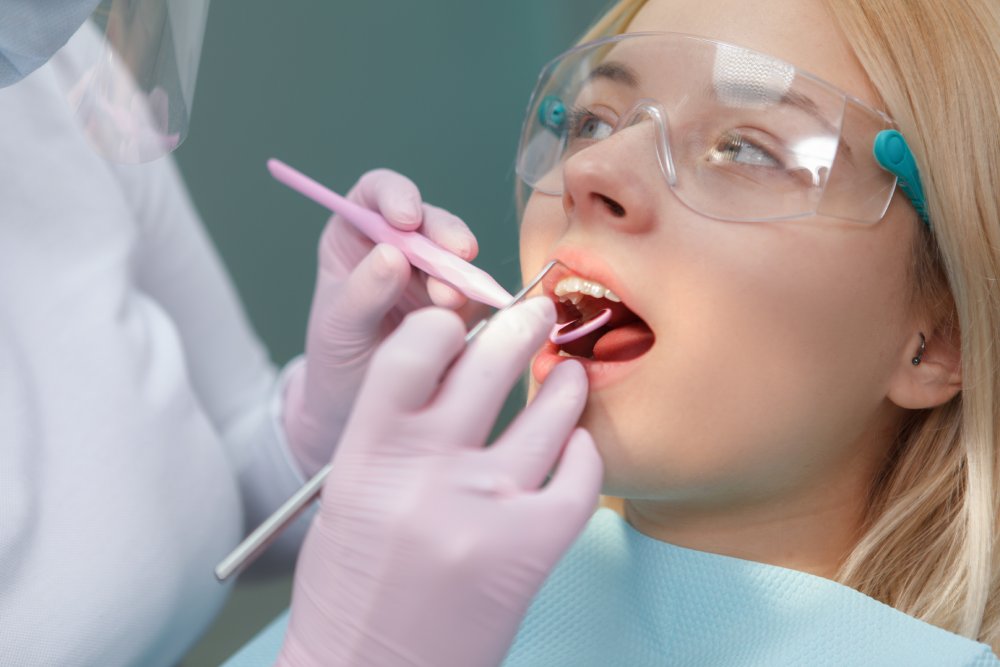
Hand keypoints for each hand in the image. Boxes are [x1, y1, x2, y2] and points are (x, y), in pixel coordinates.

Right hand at [277, 299, 603, 666]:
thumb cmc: (353, 587)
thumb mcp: (351, 493)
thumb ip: (396, 429)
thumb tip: (457, 364)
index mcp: (369, 455)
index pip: (414, 349)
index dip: (444, 325)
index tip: (463, 322)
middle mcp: (428, 472)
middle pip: (491, 362)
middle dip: (521, 325)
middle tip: (537, 314)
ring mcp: (486, 509)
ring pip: (549, 413)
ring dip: (565, 385)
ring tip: (569, 376)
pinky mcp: (532, 549)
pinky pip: (581, 476)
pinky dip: (585, 454)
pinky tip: (576, 447)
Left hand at [283, 169, 483, 476]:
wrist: (359, 410)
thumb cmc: (336, 359)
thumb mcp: (337, 326)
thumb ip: (362, 291)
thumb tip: (392, 256)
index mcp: (357, 235)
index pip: (378, 194)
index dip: (397, 195)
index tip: (406, 220)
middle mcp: (401, 247)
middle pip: (431, 221)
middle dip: (446, 235)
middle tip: (457, 256)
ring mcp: (435, 276)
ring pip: (460, 258)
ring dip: (461, 275)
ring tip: (448, 304)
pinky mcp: (464, 307)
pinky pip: (480, 295)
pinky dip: (480, 303)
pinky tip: (470, 320)